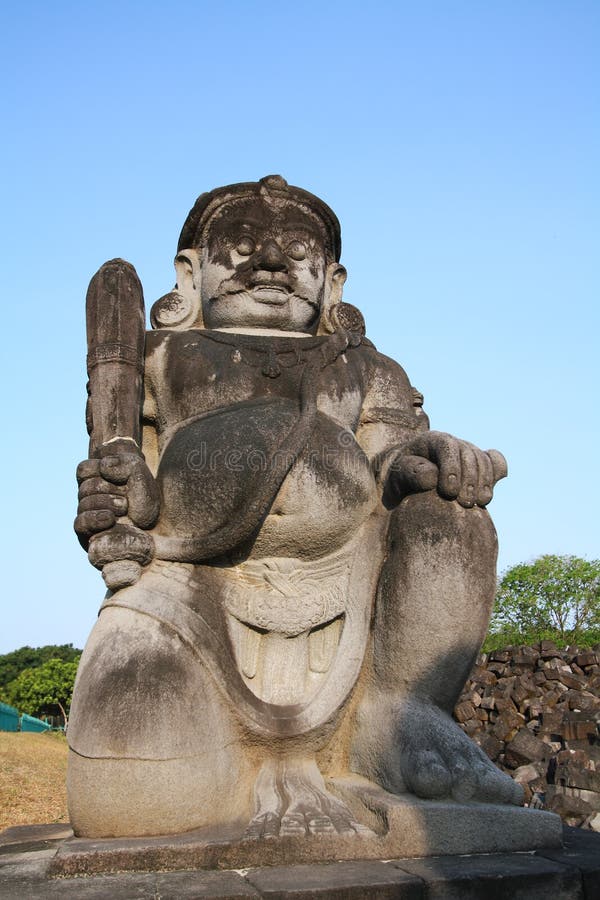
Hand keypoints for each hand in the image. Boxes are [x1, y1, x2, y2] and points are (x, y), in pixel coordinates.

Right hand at [74, 441, 158, 548]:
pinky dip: (94, 518)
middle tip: (128, 495)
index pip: (87, 465)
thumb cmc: (151, 501)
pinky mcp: (89, 534)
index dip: (105, 464)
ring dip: (108, 501)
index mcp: (99, 476)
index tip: (128, 471)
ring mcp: (88, 513)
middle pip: (85, 479)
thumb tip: (104, 466)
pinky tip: (109, 519)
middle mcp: (91, 493)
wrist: (161, 532)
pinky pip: (80, 523)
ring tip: (126, 508)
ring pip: (83, 499)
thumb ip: (125, 462)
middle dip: (109, 485)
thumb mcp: (142, 475)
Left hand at [384, 431, 506, 508]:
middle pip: (469, 455)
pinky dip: (498, 472)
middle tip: (464, 504)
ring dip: (484, 482)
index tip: (448, 492)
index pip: (447, 447)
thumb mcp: (398, 475)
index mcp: (432, 440)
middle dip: (469, 480)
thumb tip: (432, 477)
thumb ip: (411, 474)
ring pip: (484, 461)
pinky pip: (496, 461)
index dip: (452, 467)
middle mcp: (453, 443)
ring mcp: (469, 452)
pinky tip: (490, 490)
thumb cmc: (400, 476)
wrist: (406, 479)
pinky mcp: (480, 464)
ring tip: (478, 503)